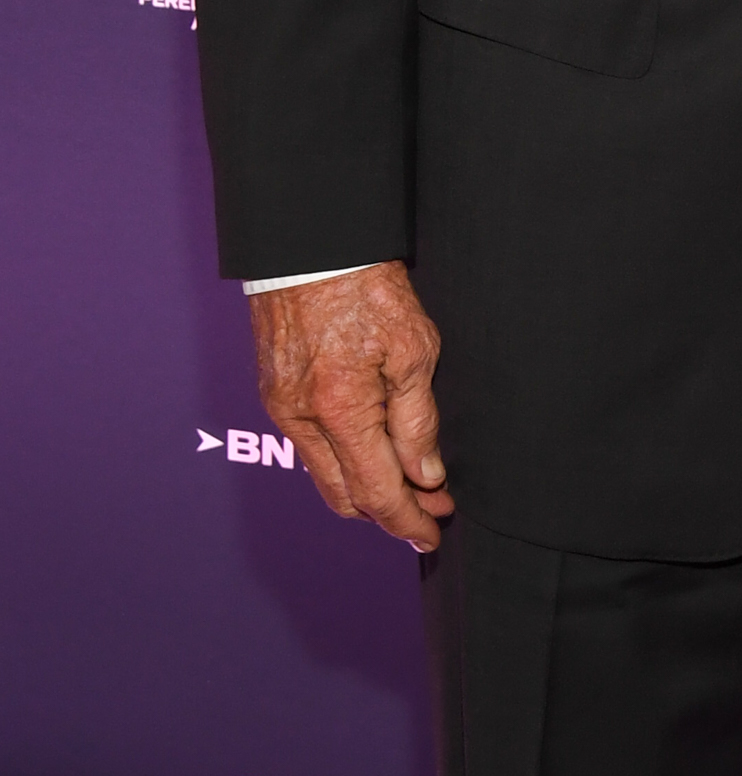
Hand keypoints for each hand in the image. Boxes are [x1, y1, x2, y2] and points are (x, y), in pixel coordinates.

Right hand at [248, 261, 452, 550]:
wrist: (312, 243)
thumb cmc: (367, 286)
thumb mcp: (413, 348)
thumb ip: (417, 419)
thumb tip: (424, 476)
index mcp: (341, 412)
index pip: (377, 493)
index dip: (407, 521)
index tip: (433, 531)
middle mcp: (303, 419)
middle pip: (345, 497)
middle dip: (389, 512)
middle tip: (431, 508)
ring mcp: (282, 407)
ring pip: (325, 474)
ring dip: (365, 488)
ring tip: (409, 482)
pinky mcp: (275, 391)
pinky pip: (310, 446)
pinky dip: (342, 460)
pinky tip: (371, 449)